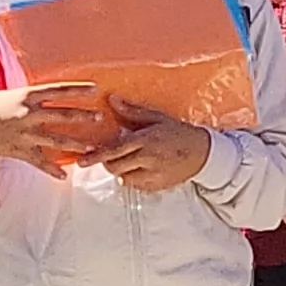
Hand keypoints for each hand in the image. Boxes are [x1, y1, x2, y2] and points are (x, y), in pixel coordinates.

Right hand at [0, 81, 111, 166]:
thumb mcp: (13, 94)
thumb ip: (34, 97)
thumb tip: (54, 93)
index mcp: (27, 96)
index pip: (58, 90)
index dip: (77, 89)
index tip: (95, 88)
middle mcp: (28, 113)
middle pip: (62, 114)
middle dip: (83, 116)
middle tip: (101, 117)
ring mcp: (25, 133)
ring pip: (56, 139)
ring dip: (75, 144)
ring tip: (92, 148)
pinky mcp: (20, 149)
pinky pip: (39, 161)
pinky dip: (52, 170)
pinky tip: (64, 176)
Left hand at [97, 108, 213, 194]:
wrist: (203, 153)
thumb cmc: (179, 133)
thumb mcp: (157, 117)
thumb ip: (132, 111)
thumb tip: (112, 99)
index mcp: (146, 140)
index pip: (114, 151)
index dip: (96, 156)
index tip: (82, 161)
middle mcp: (148, 159)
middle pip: (115, 167)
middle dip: (108, 163)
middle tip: (112, 156)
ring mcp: (153, 175)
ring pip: (124, 178)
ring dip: (122, 170)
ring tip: (133, 160)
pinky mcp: (157, 186)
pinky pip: (136, 185)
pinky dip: (134, 177)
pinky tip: (143, 168)